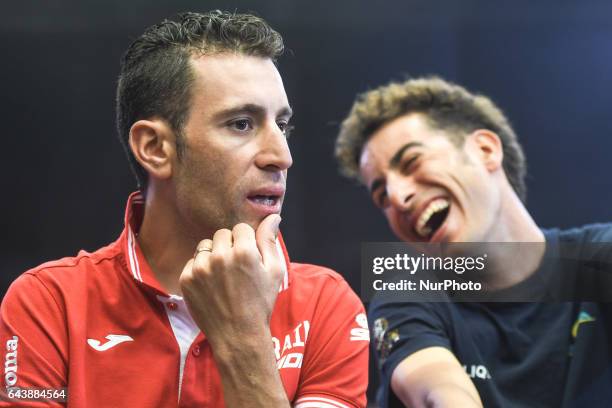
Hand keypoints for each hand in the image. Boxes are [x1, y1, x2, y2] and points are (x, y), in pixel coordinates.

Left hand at [179, 214, 282, 340]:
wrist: (237, 335)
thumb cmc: (261, 302)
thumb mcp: (274, 271)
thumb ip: (270, 240)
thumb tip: (273, 216)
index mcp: (244, 251)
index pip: (241, 228)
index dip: (247, 242)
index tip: (249, 258)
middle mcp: (220, 256)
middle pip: (222, 234)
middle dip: (230, 246)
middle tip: (236, 269)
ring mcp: (200, 268)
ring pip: (205, 246)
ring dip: (213, 255)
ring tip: (223, 277)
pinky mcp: (186, 279)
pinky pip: (193, 261)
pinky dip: (201, 269)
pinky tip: (212, 286)